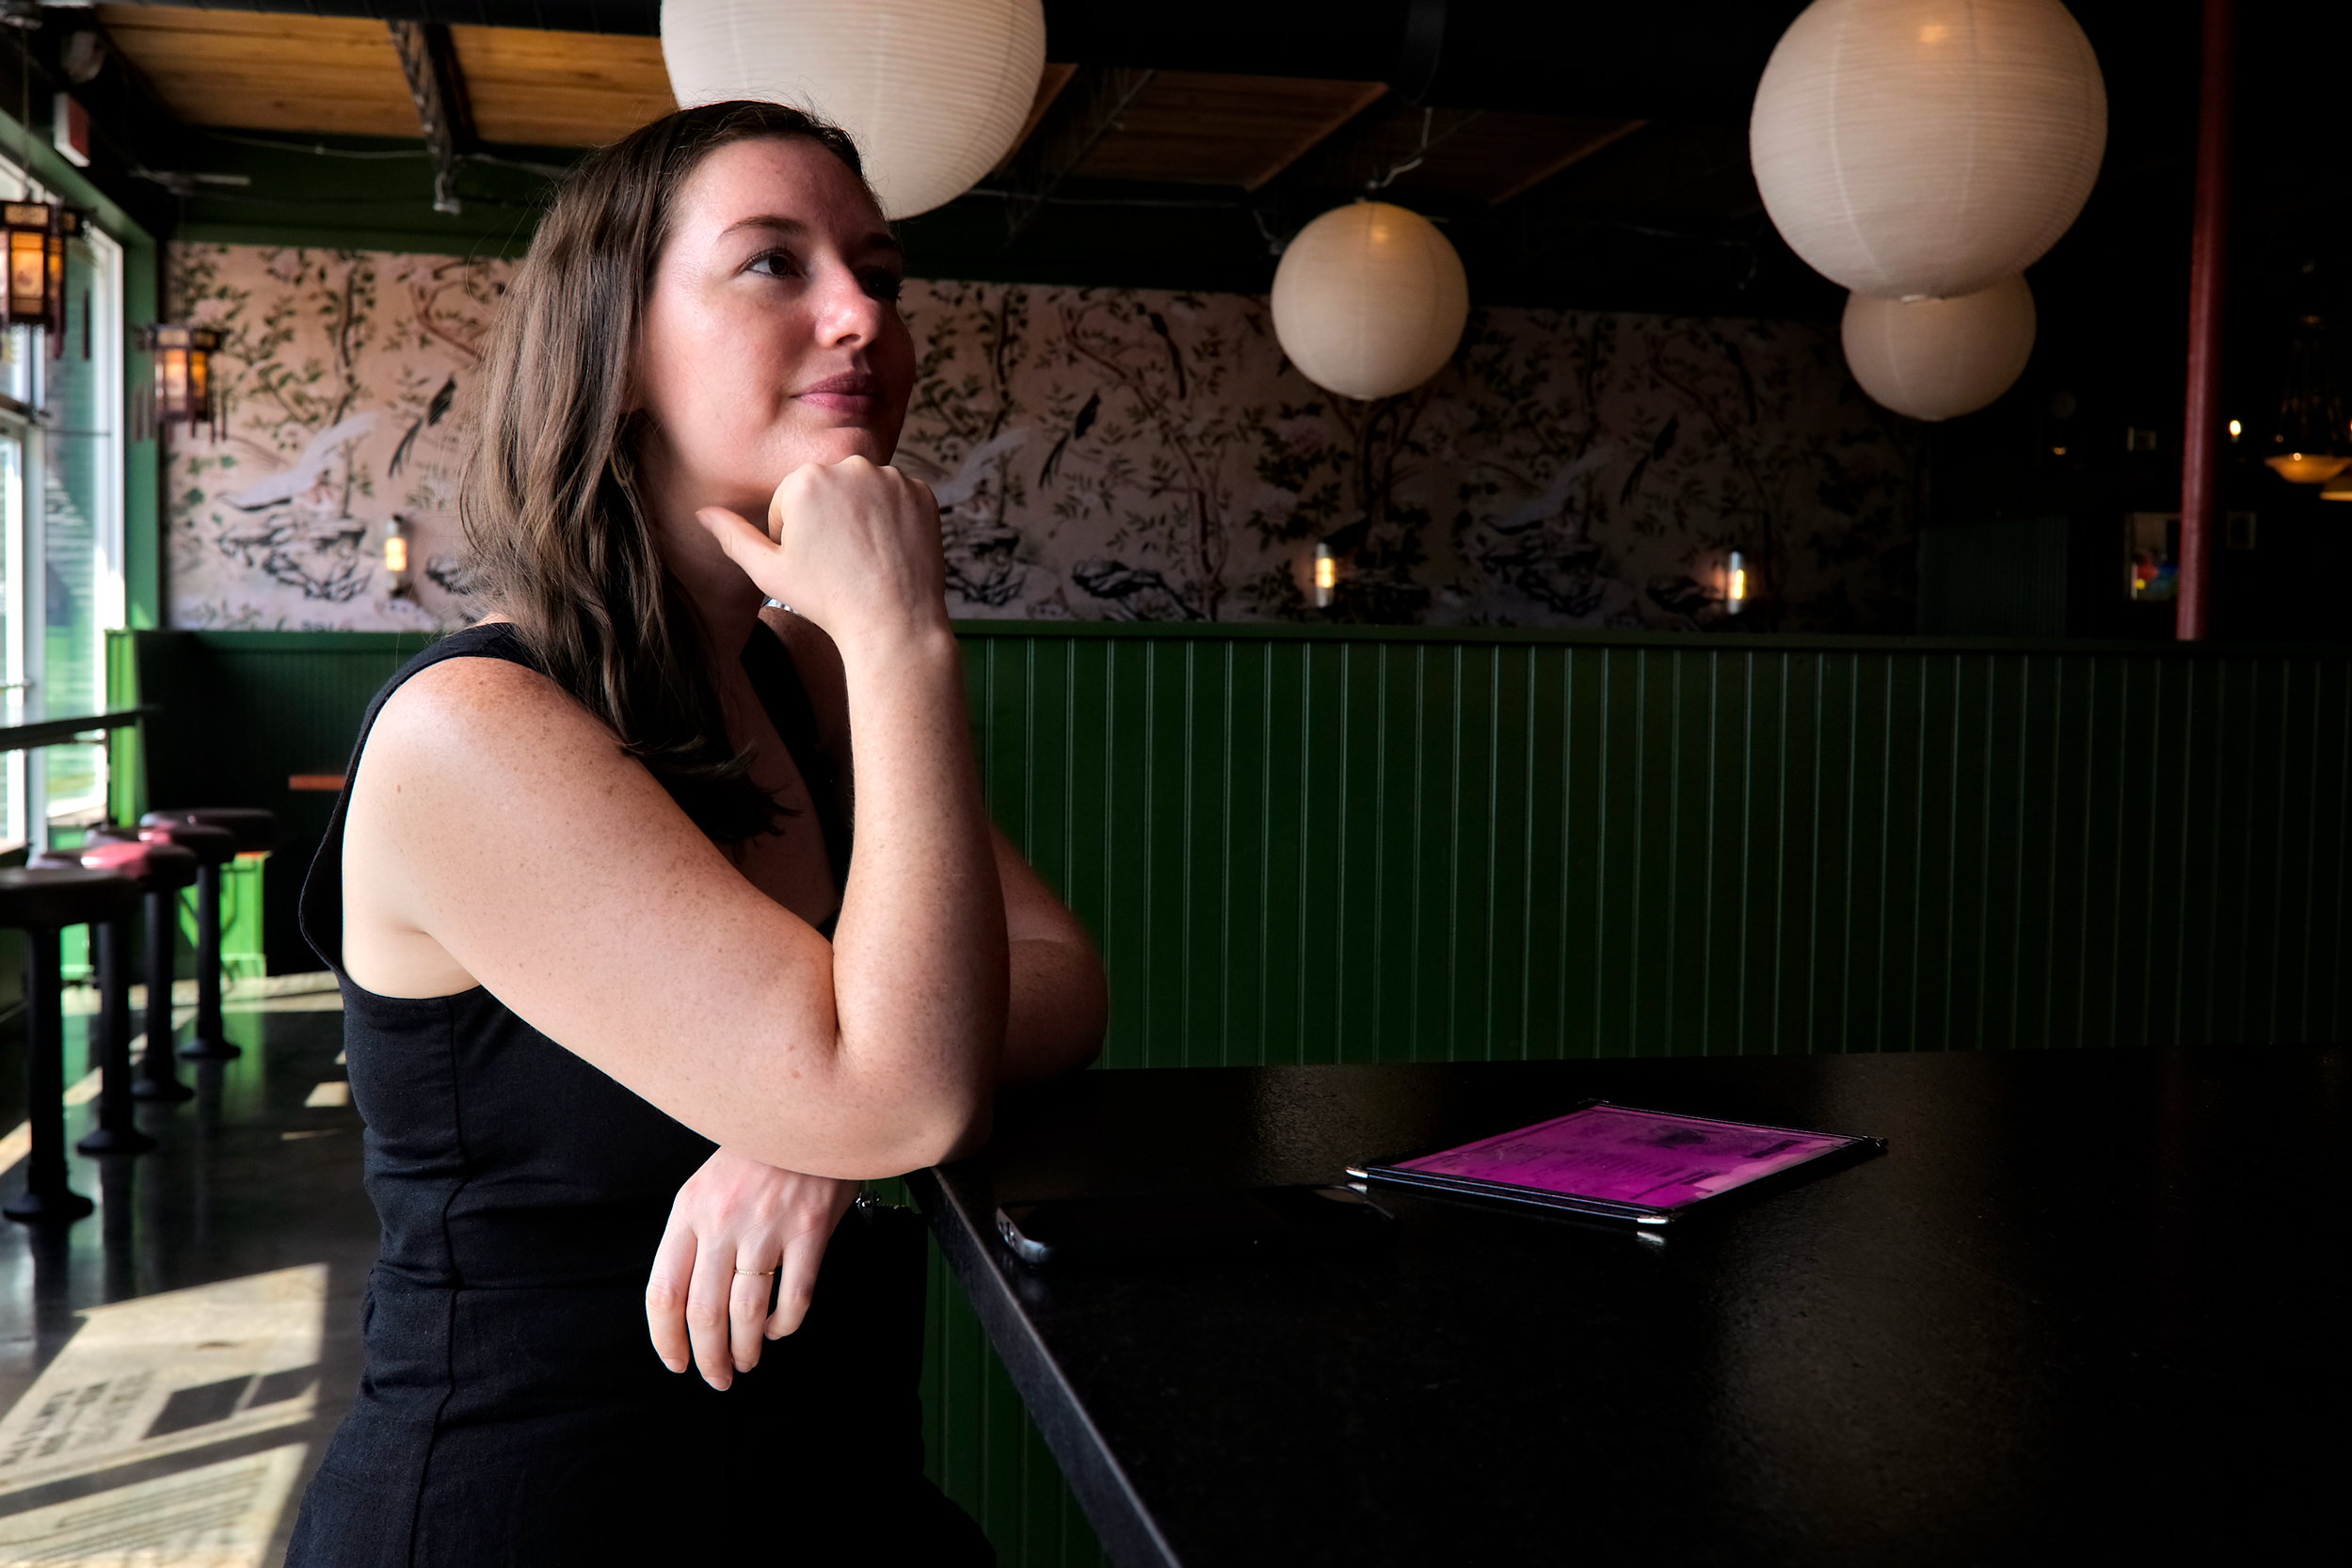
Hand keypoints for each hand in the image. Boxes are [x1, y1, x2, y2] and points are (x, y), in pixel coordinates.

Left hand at [645, 1147, 859, 1389]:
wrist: (814, 1111)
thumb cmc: (761, 1152)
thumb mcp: (711, 1183)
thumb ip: (697, 1234)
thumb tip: (687, 1301)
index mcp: (690, 1209)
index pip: (664, 1291)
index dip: (666, 1339)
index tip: (676, 1362)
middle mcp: (723, 1220)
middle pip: (703, 1312)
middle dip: (708, 1357)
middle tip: (717, 1376)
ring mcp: (768, 1226)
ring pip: (747, 1313)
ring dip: (745, 1349)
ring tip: (747, 1362)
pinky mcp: (809, 1231)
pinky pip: (795, 1298)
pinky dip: (786, 1325)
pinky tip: (781, 1329)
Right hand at [694, 456, 948, 652]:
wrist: (893, 624)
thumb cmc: (826, 601)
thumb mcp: (768, 572)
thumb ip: (733, 536)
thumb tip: (702, 513)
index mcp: (805, 478)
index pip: (791, 499)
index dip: (794, 535)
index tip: (813, 563)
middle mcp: (849, 466)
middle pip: (827, 490)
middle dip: (827, 519)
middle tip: (839, 562)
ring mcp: (891, 477)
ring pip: (862, 492)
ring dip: (859, 517)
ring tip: (864, 557)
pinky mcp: (922, 491)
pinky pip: (897, 498)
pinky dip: (892, 520)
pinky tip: (889, 550)